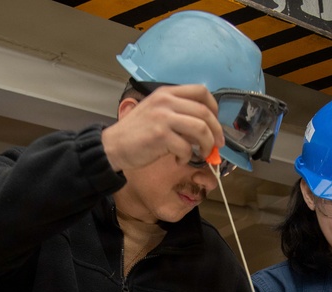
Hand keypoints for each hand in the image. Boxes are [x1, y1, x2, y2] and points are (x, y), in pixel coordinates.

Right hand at [102, 84, 223, 171]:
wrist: (113, 146)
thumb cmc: (137, 133)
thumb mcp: (156, 112)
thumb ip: (178, 113)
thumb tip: (206, 126)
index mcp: (167, 93)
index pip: (201, 91)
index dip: (214, 108)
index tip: (215, 123)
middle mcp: (166, 101)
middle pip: (205, 112)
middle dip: (216, 132)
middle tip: (217, 145)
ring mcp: (163, 118)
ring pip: (201, 129)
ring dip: (207, 145)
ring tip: (203, 154)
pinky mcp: (160, 136)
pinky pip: (186, 147)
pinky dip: (187, 158)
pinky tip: (179, 160)